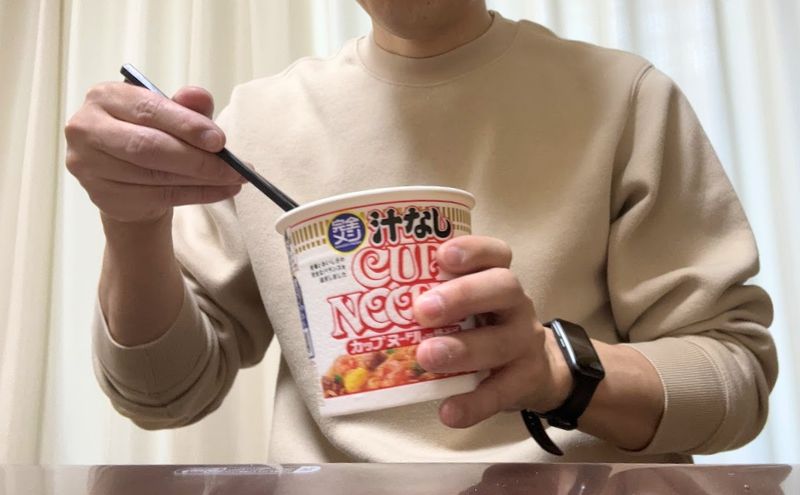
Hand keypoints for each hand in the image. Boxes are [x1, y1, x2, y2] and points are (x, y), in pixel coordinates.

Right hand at [65, 82, 244, 223]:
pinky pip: (158, 196)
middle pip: (148, 146)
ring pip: (155, 175)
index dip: (186, 125)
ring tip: (233, 180)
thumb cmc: (150, 137)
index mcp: (106, 97)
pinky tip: (220, 191)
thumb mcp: (170, 116)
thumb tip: (200, 96)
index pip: (148, 109)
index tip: (220, 141)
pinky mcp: (102, 195)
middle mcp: (88, 128)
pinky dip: (196, 195)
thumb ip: (186, 106)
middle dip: (197, 158)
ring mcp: (90, 164)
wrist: (126, 179)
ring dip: (201, 180)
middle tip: (233, 168)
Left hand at [413, 235, 572, 427]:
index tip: (443, 255)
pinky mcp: (526, 380)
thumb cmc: (483, 329)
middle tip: (422, 310)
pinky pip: (502, 392)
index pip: (495, 253)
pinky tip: (448, 412)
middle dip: (462, 296)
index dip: (472, 250)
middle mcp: (516, 305)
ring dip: (462, 349)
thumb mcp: (468, 308)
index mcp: (497, 279)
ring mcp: (525, 342)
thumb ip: (434, 299)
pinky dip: (475, 404)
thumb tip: (368, 305)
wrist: (536, 372)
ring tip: (427, 358)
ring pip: (501, 341)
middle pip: (502, 287)